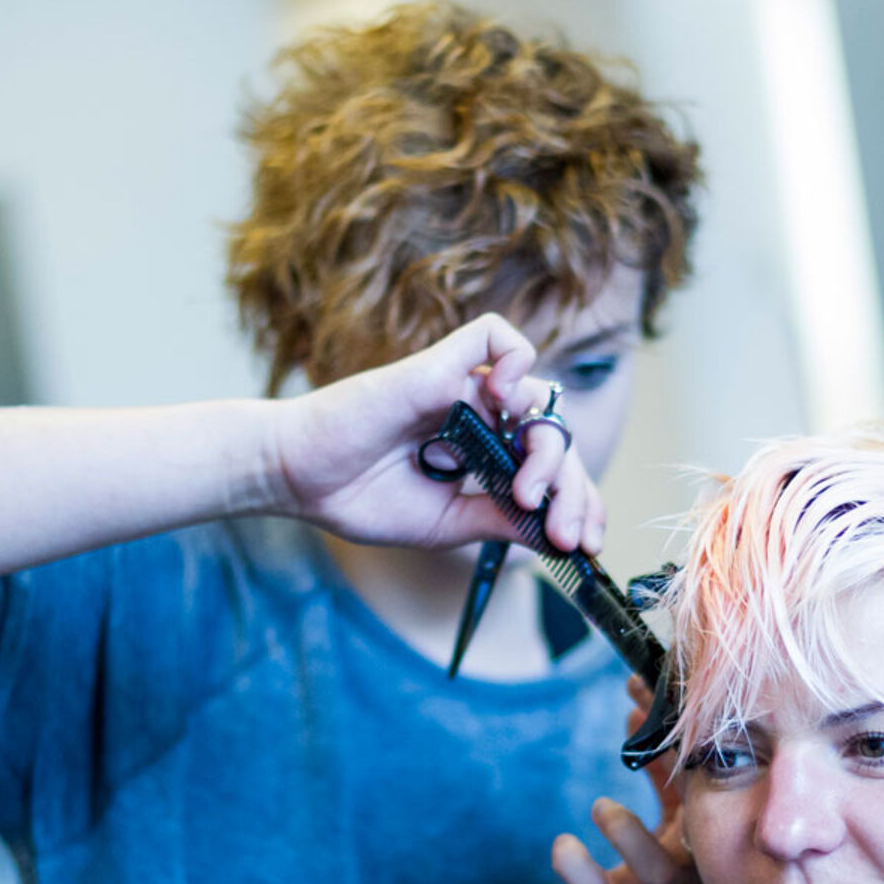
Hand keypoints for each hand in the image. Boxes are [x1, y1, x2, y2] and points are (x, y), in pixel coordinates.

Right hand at [271, 313, 606, 551]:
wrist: (299, 481)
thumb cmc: (359, 498)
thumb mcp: (447, 524)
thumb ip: (501, 520)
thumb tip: (556, 531)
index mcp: (483, 453)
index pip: (552, 466)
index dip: (578, 500)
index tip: (584, 545)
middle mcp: (480, 416)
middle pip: (554, 435)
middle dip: (572, 488)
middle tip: (561, 531)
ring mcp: (461, 389)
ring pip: (538, 396)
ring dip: (547, 450)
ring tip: (524, 492)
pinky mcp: (437, 366)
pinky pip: (495, 337)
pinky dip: (516, 361)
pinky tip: (506, 407)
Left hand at [553, 678, 749, 883]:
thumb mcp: (683, 838)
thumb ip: (662, 781)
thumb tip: (637, 715)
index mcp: (703, 832)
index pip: (695, 767)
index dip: (672, 720)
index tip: (641, 678)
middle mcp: (687, 861)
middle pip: (684, 800)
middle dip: (663, 752)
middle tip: (634, 707)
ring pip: (652, 864)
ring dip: (628, 834)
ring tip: (603, 809)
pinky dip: (582, 872)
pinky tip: (563, 851)